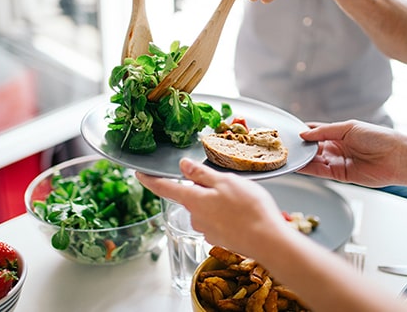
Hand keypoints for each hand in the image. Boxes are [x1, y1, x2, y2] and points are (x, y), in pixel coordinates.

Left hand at [135, 158, 287, 254]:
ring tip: (241, 198)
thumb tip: (182, 165)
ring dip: (218, 202)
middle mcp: (196, 217)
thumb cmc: (249, 209)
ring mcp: (208, 230)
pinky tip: (243, 212)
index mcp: (193, 200)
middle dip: (203, 189)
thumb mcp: (225, 181)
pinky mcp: (220, 238)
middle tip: (226, 182)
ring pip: (206, 209)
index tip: (139, 174)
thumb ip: (201, 174)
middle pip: (191, 197)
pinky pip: (218, 221)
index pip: (164, 188)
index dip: (150, 180)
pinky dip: (227, 214)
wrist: (267, 241)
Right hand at [298, 120, 403, 186]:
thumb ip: (324, 131)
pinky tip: (298, 165)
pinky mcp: (340, 175)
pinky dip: (308, 169)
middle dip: (300, 147)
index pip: (316, 131)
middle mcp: (336, 147)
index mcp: (339, 133)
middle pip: (312, 147)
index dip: (303, 132)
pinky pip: (320, 172)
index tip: (289, 132)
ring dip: (302, 159)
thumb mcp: (348, 128)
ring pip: (314, 160)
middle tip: (284, 146)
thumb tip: (304, 134)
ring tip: (288, 156)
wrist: (396, 158)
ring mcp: (337, 161)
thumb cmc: (378, 138)